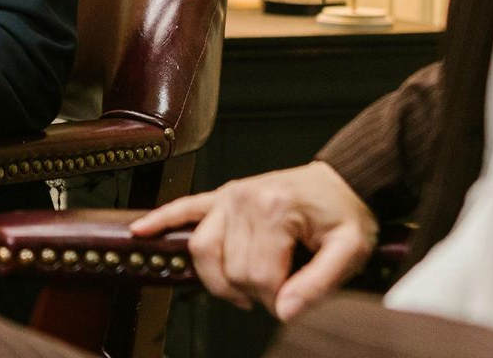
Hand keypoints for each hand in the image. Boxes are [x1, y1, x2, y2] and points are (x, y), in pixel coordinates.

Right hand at [129, 161, 376, 320]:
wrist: (344, 180)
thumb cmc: (347, 215)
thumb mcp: (350, 251)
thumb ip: (319, 285)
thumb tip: (283, 312)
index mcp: (276, 210)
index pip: (260, 278)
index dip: (278, 302)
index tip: (296, 301)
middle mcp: (245, 199)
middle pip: (233, 269)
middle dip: (256, 292)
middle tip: (283, 291)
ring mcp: (230, 195)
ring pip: (203, 250)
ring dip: (218, 279)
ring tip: (242, 292)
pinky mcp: (222, 195)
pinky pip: (186, 208)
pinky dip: (161, 220)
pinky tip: (142, 231)